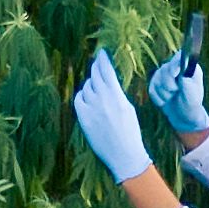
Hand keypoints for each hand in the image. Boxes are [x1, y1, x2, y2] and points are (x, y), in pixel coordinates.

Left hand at [72, 48, 151, 181]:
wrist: (124, 154)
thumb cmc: (130, 131)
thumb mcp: (128, 108)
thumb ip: (116, 93)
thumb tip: (107, 81)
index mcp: (117, 96)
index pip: (107, 71)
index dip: (103, 60)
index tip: (101, 53)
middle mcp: (103, 100)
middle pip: (94, 76)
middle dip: (95, 68)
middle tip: (96, 64)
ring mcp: (92, 109)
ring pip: (86, 88)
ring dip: (90, 85)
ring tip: (96, 89)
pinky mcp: (84, 118)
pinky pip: (78, 100)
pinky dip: (82, 97)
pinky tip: (87, 100)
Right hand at [146, 15, 208, 148]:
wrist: (184, 116)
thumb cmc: (192, 103)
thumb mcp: (193, 93)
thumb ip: (188, 82)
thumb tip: (182, 71)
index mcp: (187, 66)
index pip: (180, 57)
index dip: (175, 63)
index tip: (176, 71)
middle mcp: (175, 68)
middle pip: (165, 69)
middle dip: (168, 83)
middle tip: (174, 91)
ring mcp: (164, 75)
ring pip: (157, 80)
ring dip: (164, 92)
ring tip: (172, 98)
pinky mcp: (155, 84)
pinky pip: (152, 88)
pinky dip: (158, 97)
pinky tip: (165, 101)